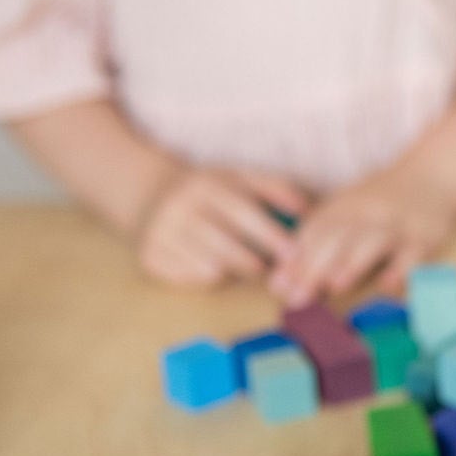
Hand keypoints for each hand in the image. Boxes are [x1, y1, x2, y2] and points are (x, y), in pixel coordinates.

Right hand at [135, 168, 305, 287]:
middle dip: (256, 261)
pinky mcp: (149, 257)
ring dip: (236, 271)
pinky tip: (216, 269)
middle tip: (277, 270)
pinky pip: (189, 279)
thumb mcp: (239, 177)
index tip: (294, 253)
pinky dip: (209, 278)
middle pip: (225, 245)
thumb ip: (275, 187)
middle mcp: (178, 208)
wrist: (150, 196)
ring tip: (250, 267)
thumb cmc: (210, 191)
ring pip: (209, 266)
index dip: (270, 235)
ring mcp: (159, 234)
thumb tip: (306, 208)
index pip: (242, 212)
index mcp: (204, 185)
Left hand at [269, 165, 455, 306]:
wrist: (436, 171)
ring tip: (334, 286)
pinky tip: (388, 285)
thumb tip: (282, 282)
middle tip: (297, 298)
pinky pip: (413, 255)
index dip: (296, 260)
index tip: (279, 288)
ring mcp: (397, 226)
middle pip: (337, 239)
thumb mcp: (350, 212)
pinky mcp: (426, 238)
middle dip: (315, 268)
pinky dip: (401, 270)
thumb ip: (318, 245)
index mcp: (344, 208)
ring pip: (372, 242)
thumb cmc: (386, 200)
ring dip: (352, 263)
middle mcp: (367, 214)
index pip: (314, 234)